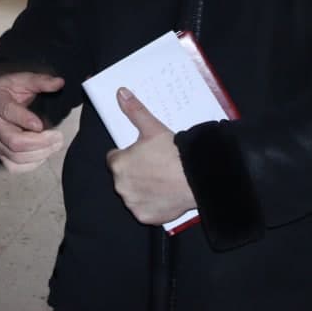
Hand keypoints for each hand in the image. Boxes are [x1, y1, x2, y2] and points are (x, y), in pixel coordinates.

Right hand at [0, 72, 64, 171]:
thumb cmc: (7, 92)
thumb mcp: (21, 80)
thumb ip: (40, 81)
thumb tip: (59, 82)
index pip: (8, 112)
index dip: (25, 120)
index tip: (41, 125)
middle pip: (14, 141)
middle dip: (40, 142)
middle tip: (58, 136)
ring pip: (17, 157)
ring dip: (41, 153)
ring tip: (55, 143)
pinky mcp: (0, 155)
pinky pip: (15, 167)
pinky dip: (33, 163)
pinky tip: (43, 153)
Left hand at [106, 87, 195, 224]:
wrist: (196, 178)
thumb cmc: (173, 152)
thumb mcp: (152, 128)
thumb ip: (134, 111)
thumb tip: (120, 93)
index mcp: (118, 164)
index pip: (114, 159)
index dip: (127, 155)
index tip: (141, 155)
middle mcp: (120, 186)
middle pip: (123, 177)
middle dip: (134, 172)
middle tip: (153, 167)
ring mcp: (132, 203)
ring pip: (132, 194)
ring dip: (141, 189)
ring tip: (160, 181)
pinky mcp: (145, 217)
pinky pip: (143, 210)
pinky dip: (151, 205)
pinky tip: (163, 195)